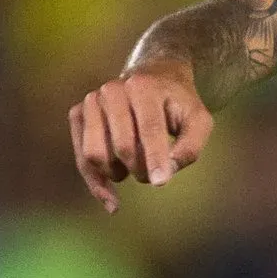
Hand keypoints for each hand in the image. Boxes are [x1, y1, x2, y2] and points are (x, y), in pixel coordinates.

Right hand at [69, 61, 213, 211]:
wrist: (154, 77)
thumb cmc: (178, 104)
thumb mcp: (199, 120)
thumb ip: (190, 147)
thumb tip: (166, 172)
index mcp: (145, 87)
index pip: (149, 128)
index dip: (155, 157)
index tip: (160, 183)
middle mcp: (112, 90)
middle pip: (122, 146)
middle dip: (141, 169)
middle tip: (156, 175)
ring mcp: (91, 101)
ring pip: (95, 154)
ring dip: (118, 173)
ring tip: (136, 168)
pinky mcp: (78, 114)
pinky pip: (82, 157)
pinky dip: (96, 182)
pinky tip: (112, 200)